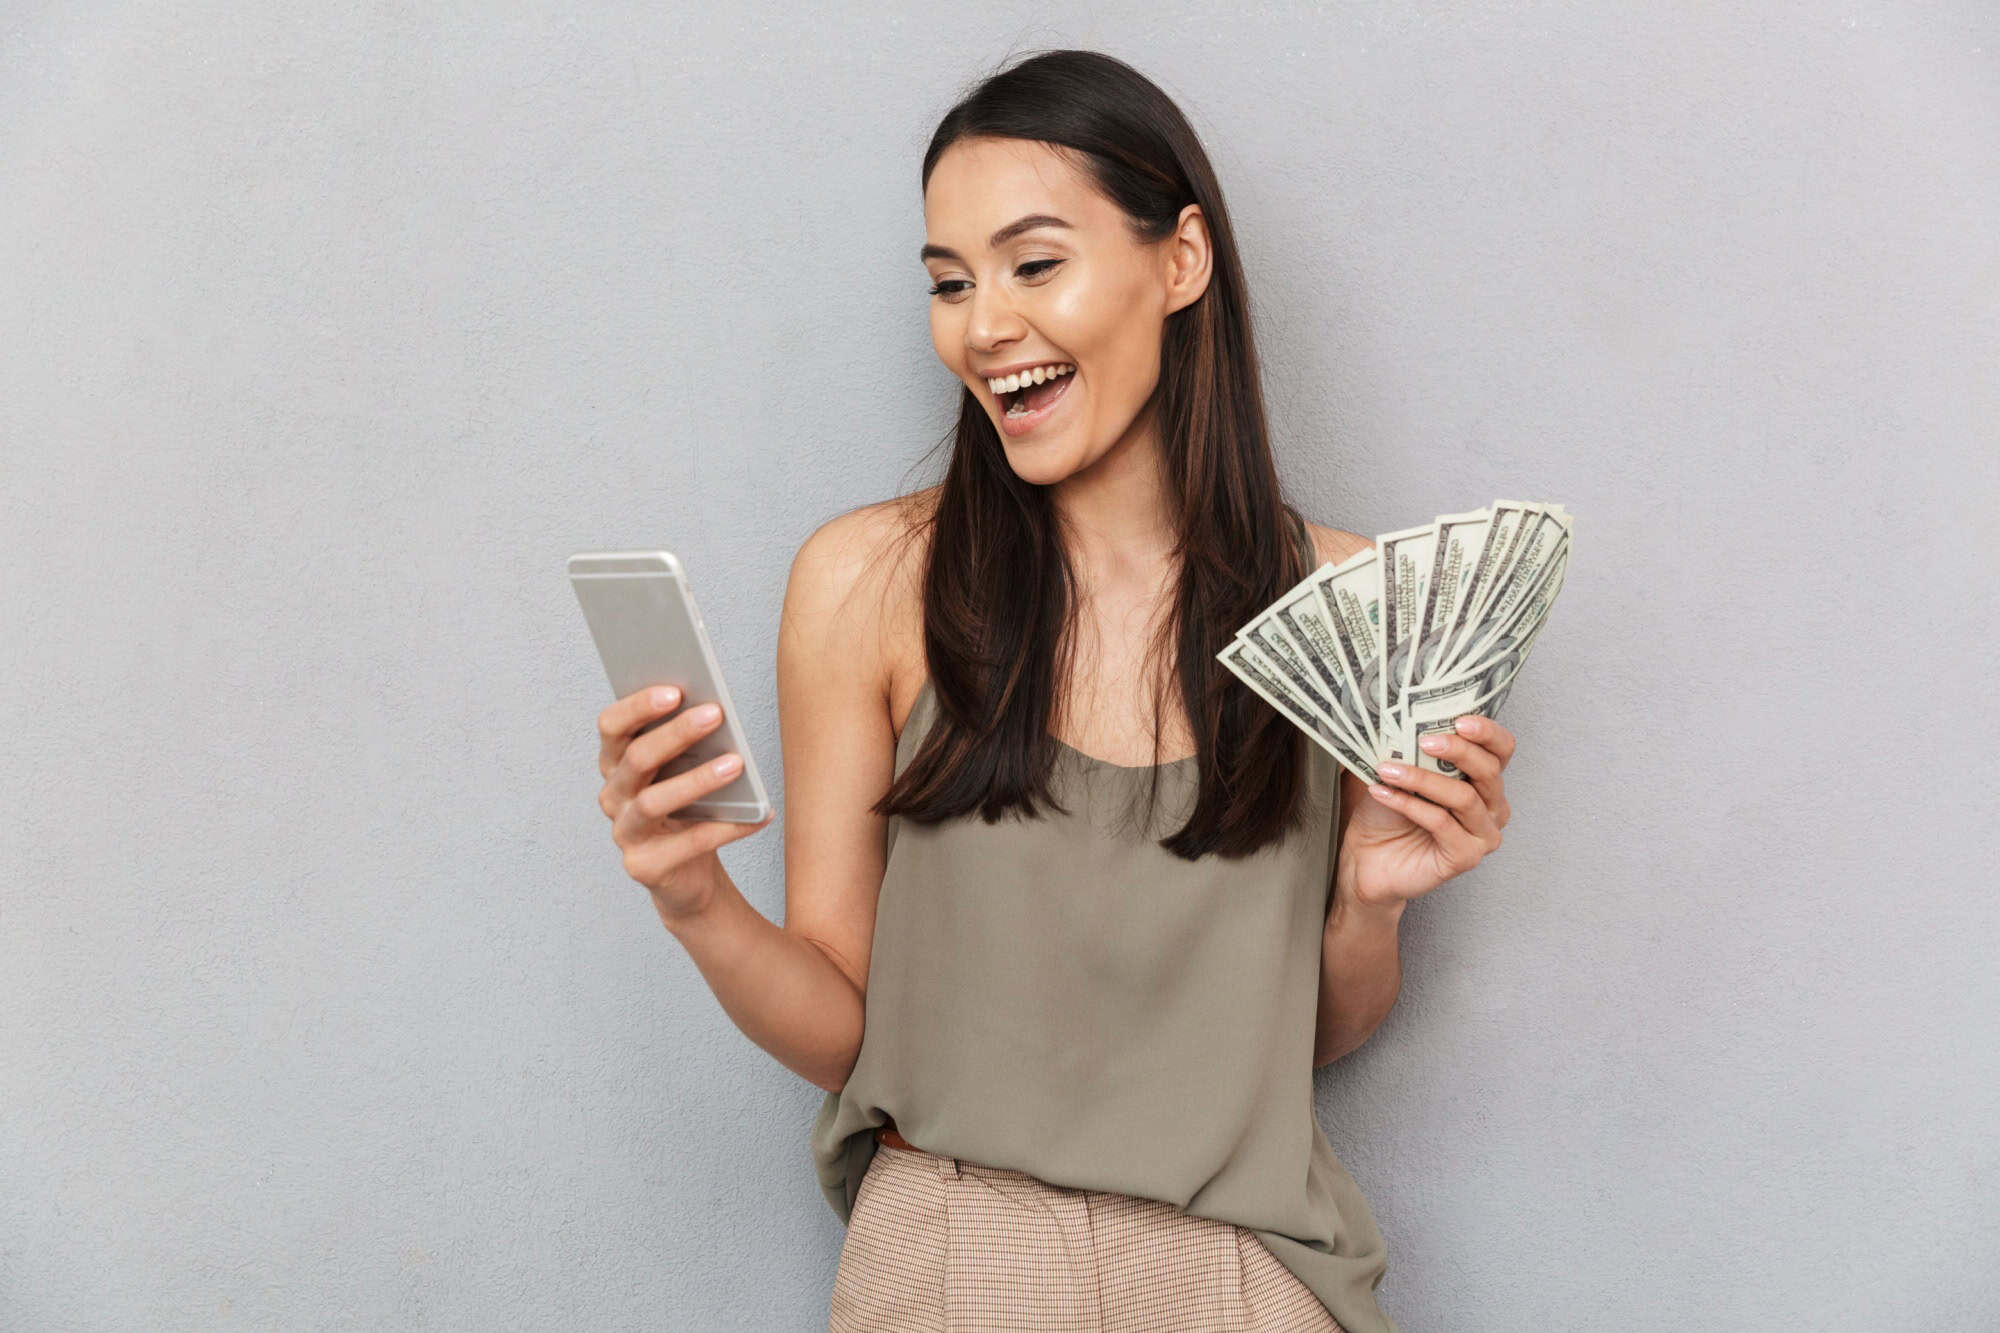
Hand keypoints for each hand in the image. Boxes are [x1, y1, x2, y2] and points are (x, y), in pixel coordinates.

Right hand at [597, 685, 774, 920]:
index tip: (675, 689)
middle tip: (715, 714)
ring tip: (736, 764)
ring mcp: (625, 833)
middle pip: (636, 758)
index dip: (637, 706)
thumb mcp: (685, 771)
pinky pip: (687, 844)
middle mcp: (612, 795)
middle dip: (676, 733)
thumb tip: (715, 709)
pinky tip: (759, 815)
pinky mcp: (644, 866)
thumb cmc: (688, 808)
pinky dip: (726, 828)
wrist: (688, 874)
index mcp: (616, 763)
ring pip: (653, 801)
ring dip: (697, 780)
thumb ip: (689, 744)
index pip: (611, 726)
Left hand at [1338, 714, 1513, 909]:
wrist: (1369, 858)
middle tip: (1423, 740)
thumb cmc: (1389, 812)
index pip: (1502, 749)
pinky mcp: (1466, 857)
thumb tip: (1408, 716)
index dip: (1487, 732)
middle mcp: (1492, 807)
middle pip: (1489, 771)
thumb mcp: (1404, 771)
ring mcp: (1483, 834)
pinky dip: (1410, 805)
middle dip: (1456, 750)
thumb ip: (1416, 748)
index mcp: (1484, 780)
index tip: (1459, 720)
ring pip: (1463, 797)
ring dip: (1422, 779)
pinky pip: (1442, 823)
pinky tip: (1383, 793)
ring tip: (1387, 769)